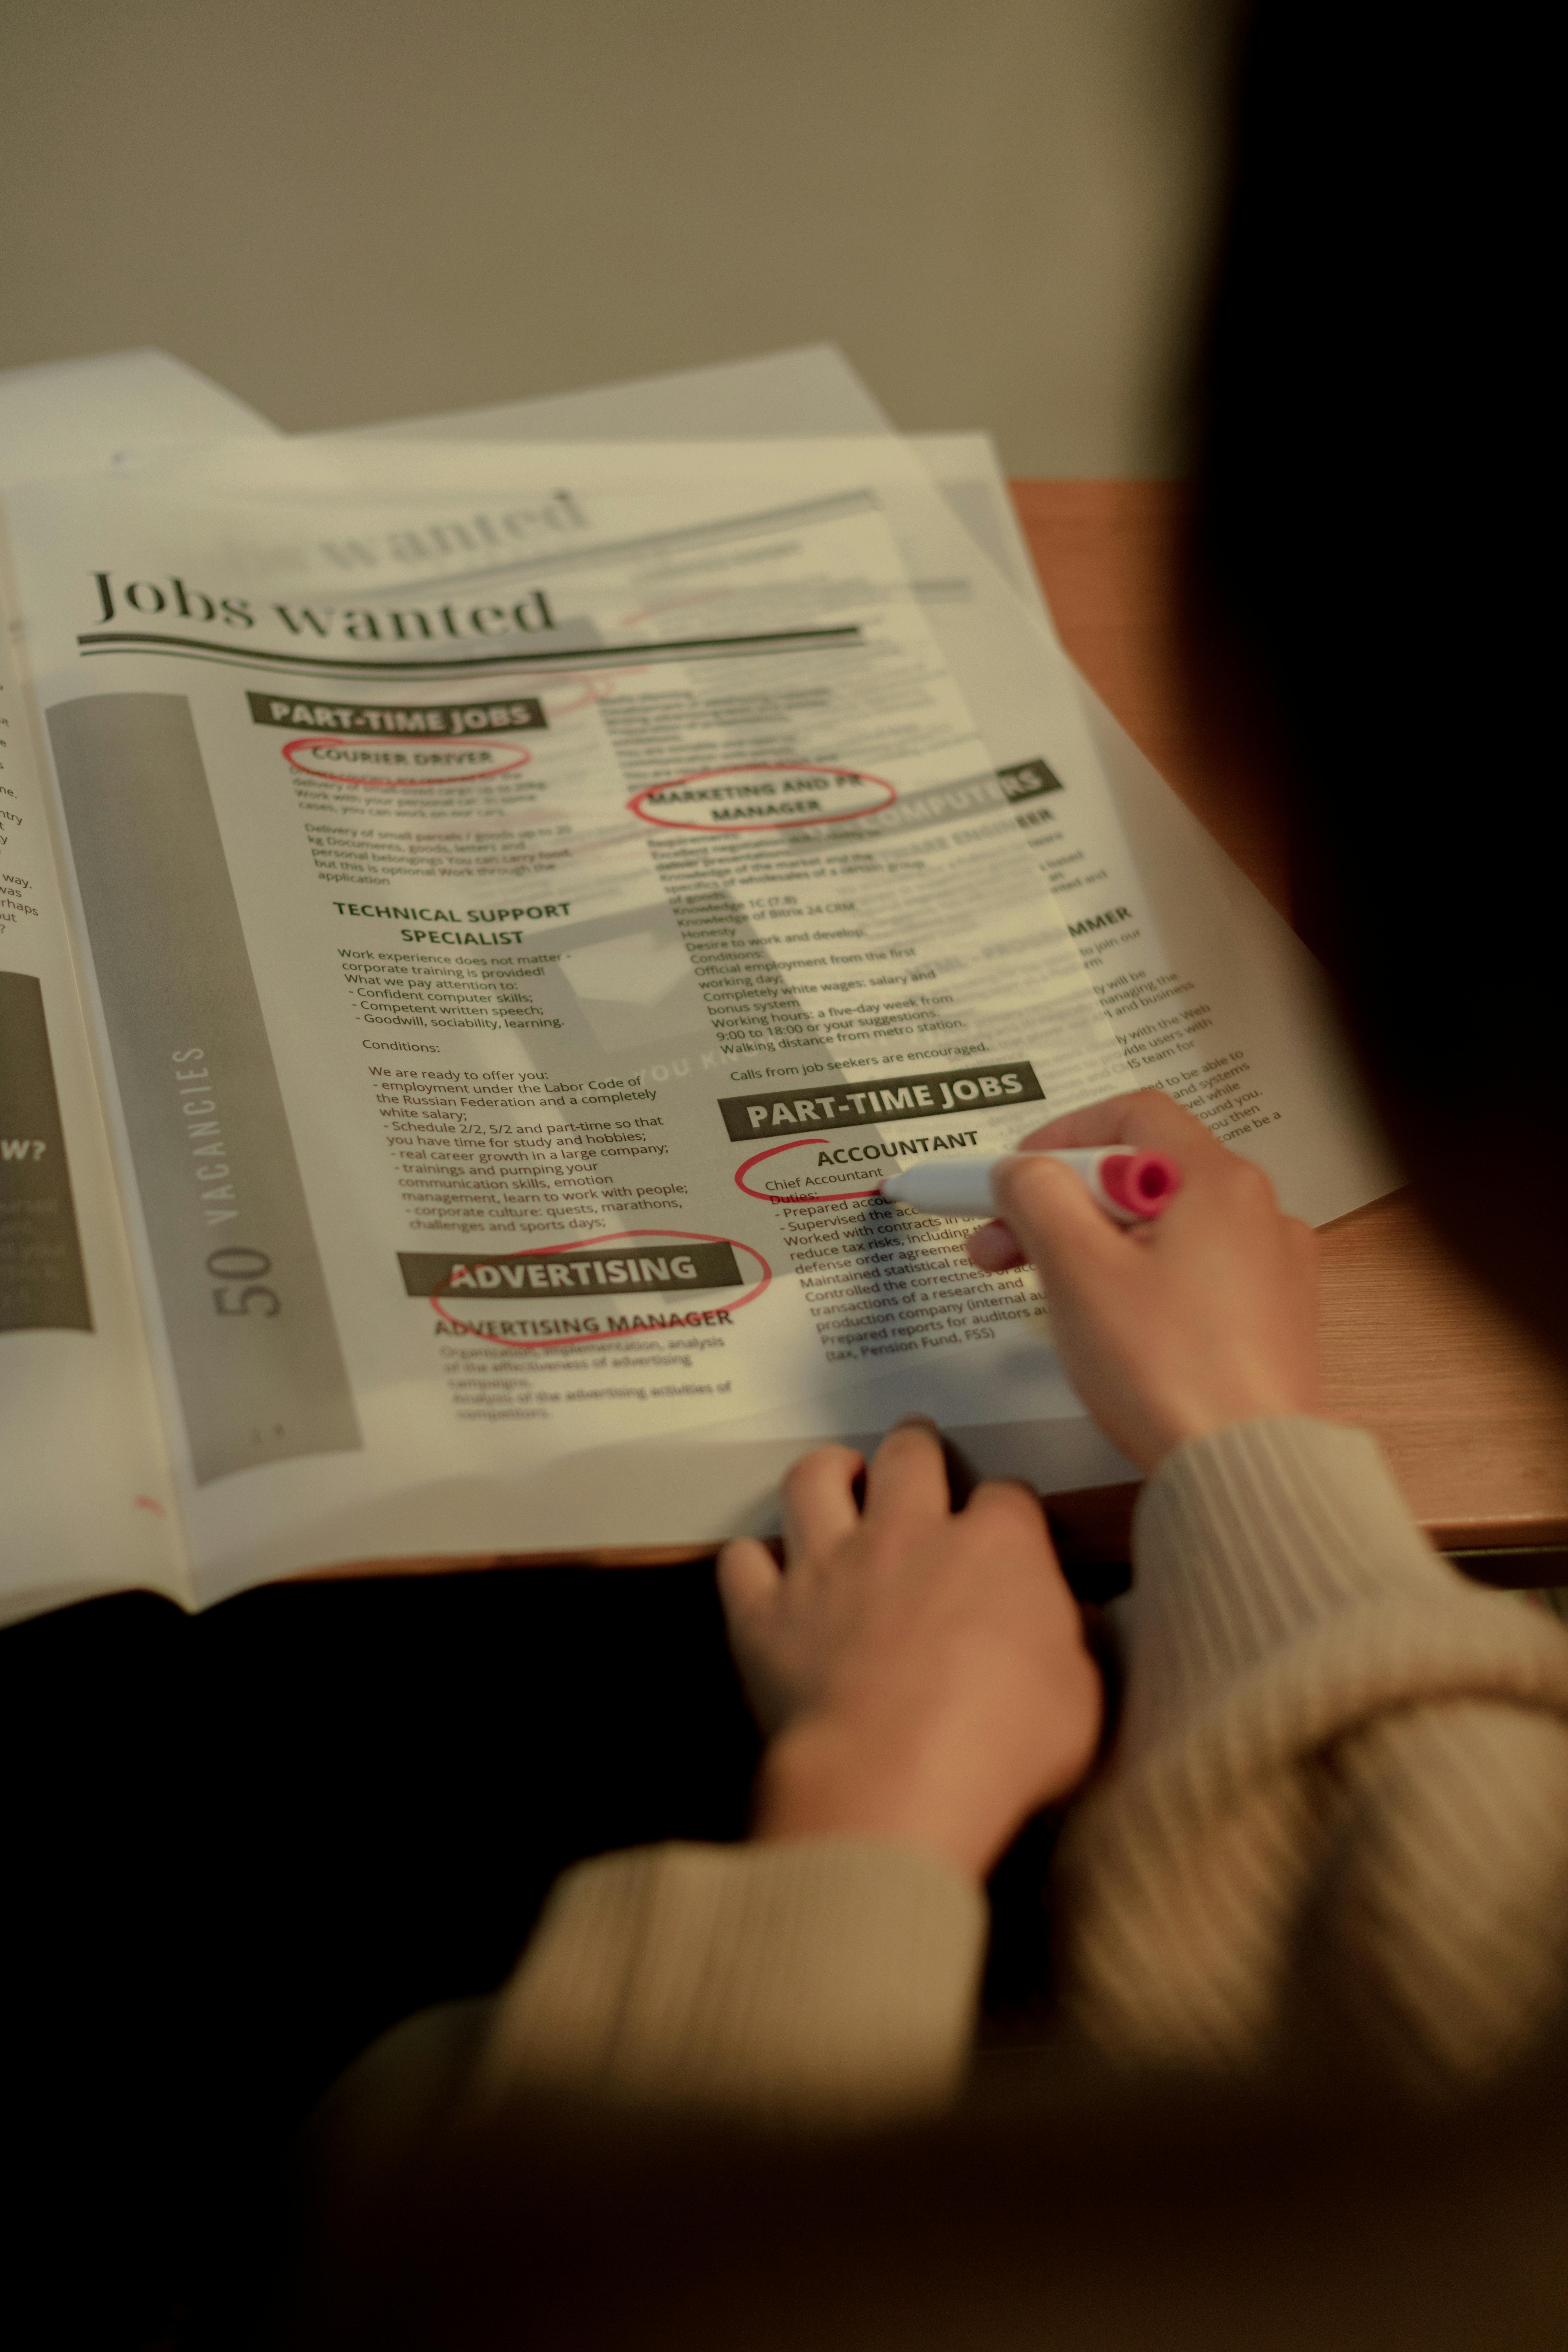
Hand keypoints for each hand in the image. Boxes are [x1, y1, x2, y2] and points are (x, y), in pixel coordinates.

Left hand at [717, 1422, 1102, 1882]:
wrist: (896, 1781)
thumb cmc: (1005, 1745)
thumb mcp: (1082, 1699)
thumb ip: (1076, 1648)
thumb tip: (1075, 1623)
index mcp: (995, 1548)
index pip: (1007, 1496)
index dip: (1008, 1508)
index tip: (1008, 1526)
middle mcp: (906, 1536)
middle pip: (908, 1457)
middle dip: (915, 1445)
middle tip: (915, 1448)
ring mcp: (828, 1569)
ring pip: (813, 1481)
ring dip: (826, 1470)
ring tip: (836, 1475)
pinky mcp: (766, 1616)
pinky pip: (742, 1562)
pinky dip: (752, 1560)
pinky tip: (763, 1570)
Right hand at [967, 1090, 1323, 1471]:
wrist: (1247, 1470)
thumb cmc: (1166, 1367)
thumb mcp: (1076, 1267)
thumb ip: (1037, 1197)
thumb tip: (1022, 1171)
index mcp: (1219, 1181)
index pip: (1133, 1116)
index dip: (1061, 1135)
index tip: (1012, 1175)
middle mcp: (1260, 1212)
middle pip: (1143, 1178)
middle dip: (1061, 1205)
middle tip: (998, 1248)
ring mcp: (1274, 1270)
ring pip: (1166, 1232)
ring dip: (1097, 1248)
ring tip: (1048, 1296)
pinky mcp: (1273, 1322)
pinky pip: (1196, 1278)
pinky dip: (1144, 1284)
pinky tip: (1114, 1329)